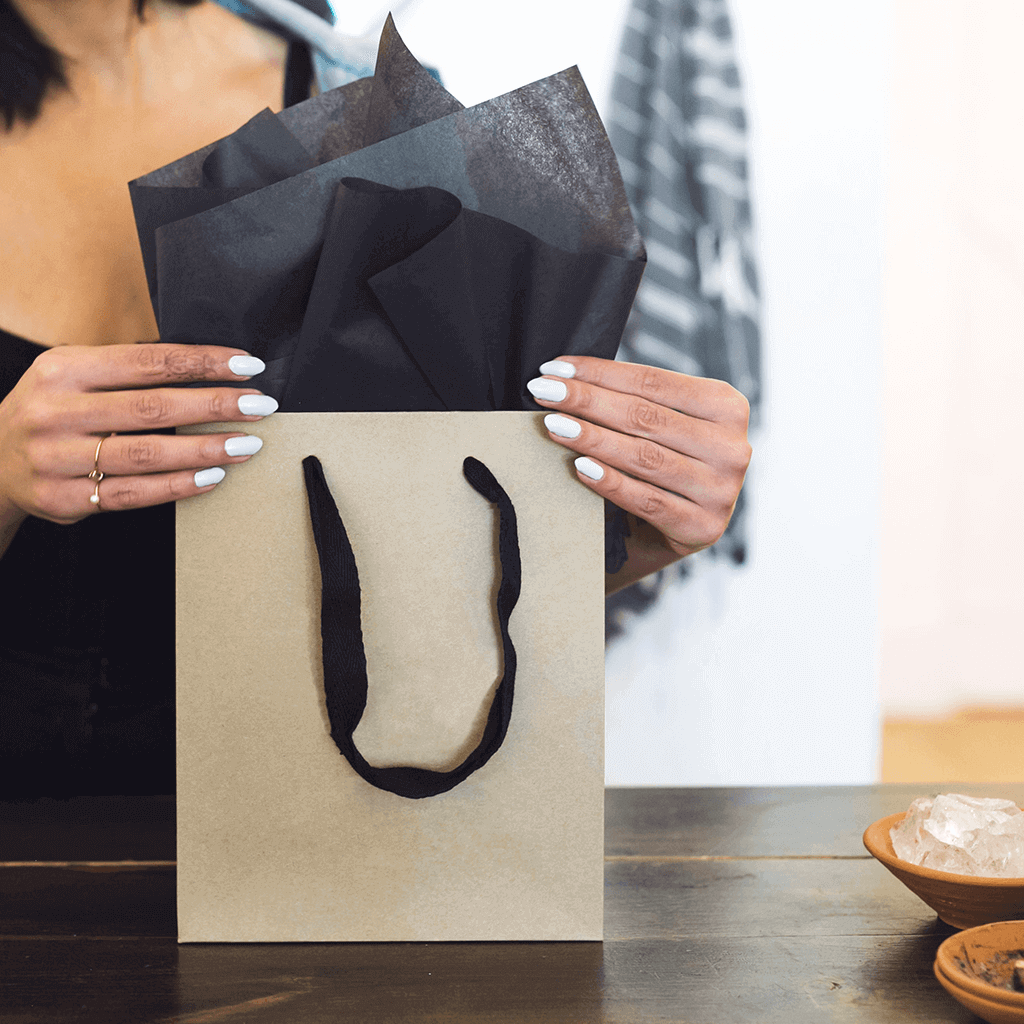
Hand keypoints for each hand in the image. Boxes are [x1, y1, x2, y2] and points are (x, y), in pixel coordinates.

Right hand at [0, 343, 275, 536]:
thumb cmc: (51, 411)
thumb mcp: (73, 375)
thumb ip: (126, 371)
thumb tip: (206, 369)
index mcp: (64, 369)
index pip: (149, 362)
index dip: (204, 363)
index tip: (247, 366)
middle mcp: (56, 411)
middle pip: (152, 407)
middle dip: (216, 405)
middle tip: (260, 405)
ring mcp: (56, 458)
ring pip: (145, 453)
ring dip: (205, 449)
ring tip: (246, 444)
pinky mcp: (63, 498)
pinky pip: (132, 493)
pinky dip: (178, 486)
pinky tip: (212, 477)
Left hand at [527, 356, 751, 566]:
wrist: (684, 527)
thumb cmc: (667, 462)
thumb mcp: (666, 425)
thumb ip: (636, 401)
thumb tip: (566, 378)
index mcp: (727, 407)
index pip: (652, 382)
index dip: (599, 373)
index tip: (554, 369)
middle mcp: (732, 447)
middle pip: (645, 417)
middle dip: (587, 401)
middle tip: (543, 392)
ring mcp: (721, 490)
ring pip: (644, 457)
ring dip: (591, 438)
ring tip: (554, 425)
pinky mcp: (702, 527)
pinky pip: (646, 500)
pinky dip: (610, 482)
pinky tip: (580, 467)